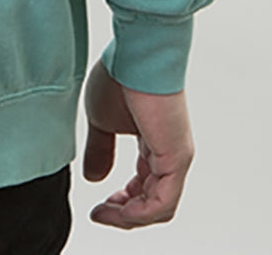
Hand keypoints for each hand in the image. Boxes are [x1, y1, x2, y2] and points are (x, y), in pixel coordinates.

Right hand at [81, 57, 194, 228]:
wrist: (136, 53)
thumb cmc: (121, 75)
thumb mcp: (101, 120)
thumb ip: (101, 150)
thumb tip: (94, 179)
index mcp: (154, 143)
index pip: (143, 185)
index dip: (120, 201)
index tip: (97, 206)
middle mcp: (169, 153)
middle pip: (151, 200)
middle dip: (123, 213)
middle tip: (100, 214)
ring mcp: (175, 156)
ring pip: (158, 206)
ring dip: (129, 217)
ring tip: (104, 214)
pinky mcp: (176, 157)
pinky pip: (163, 201)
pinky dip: (140, 213)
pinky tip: (119, 211)